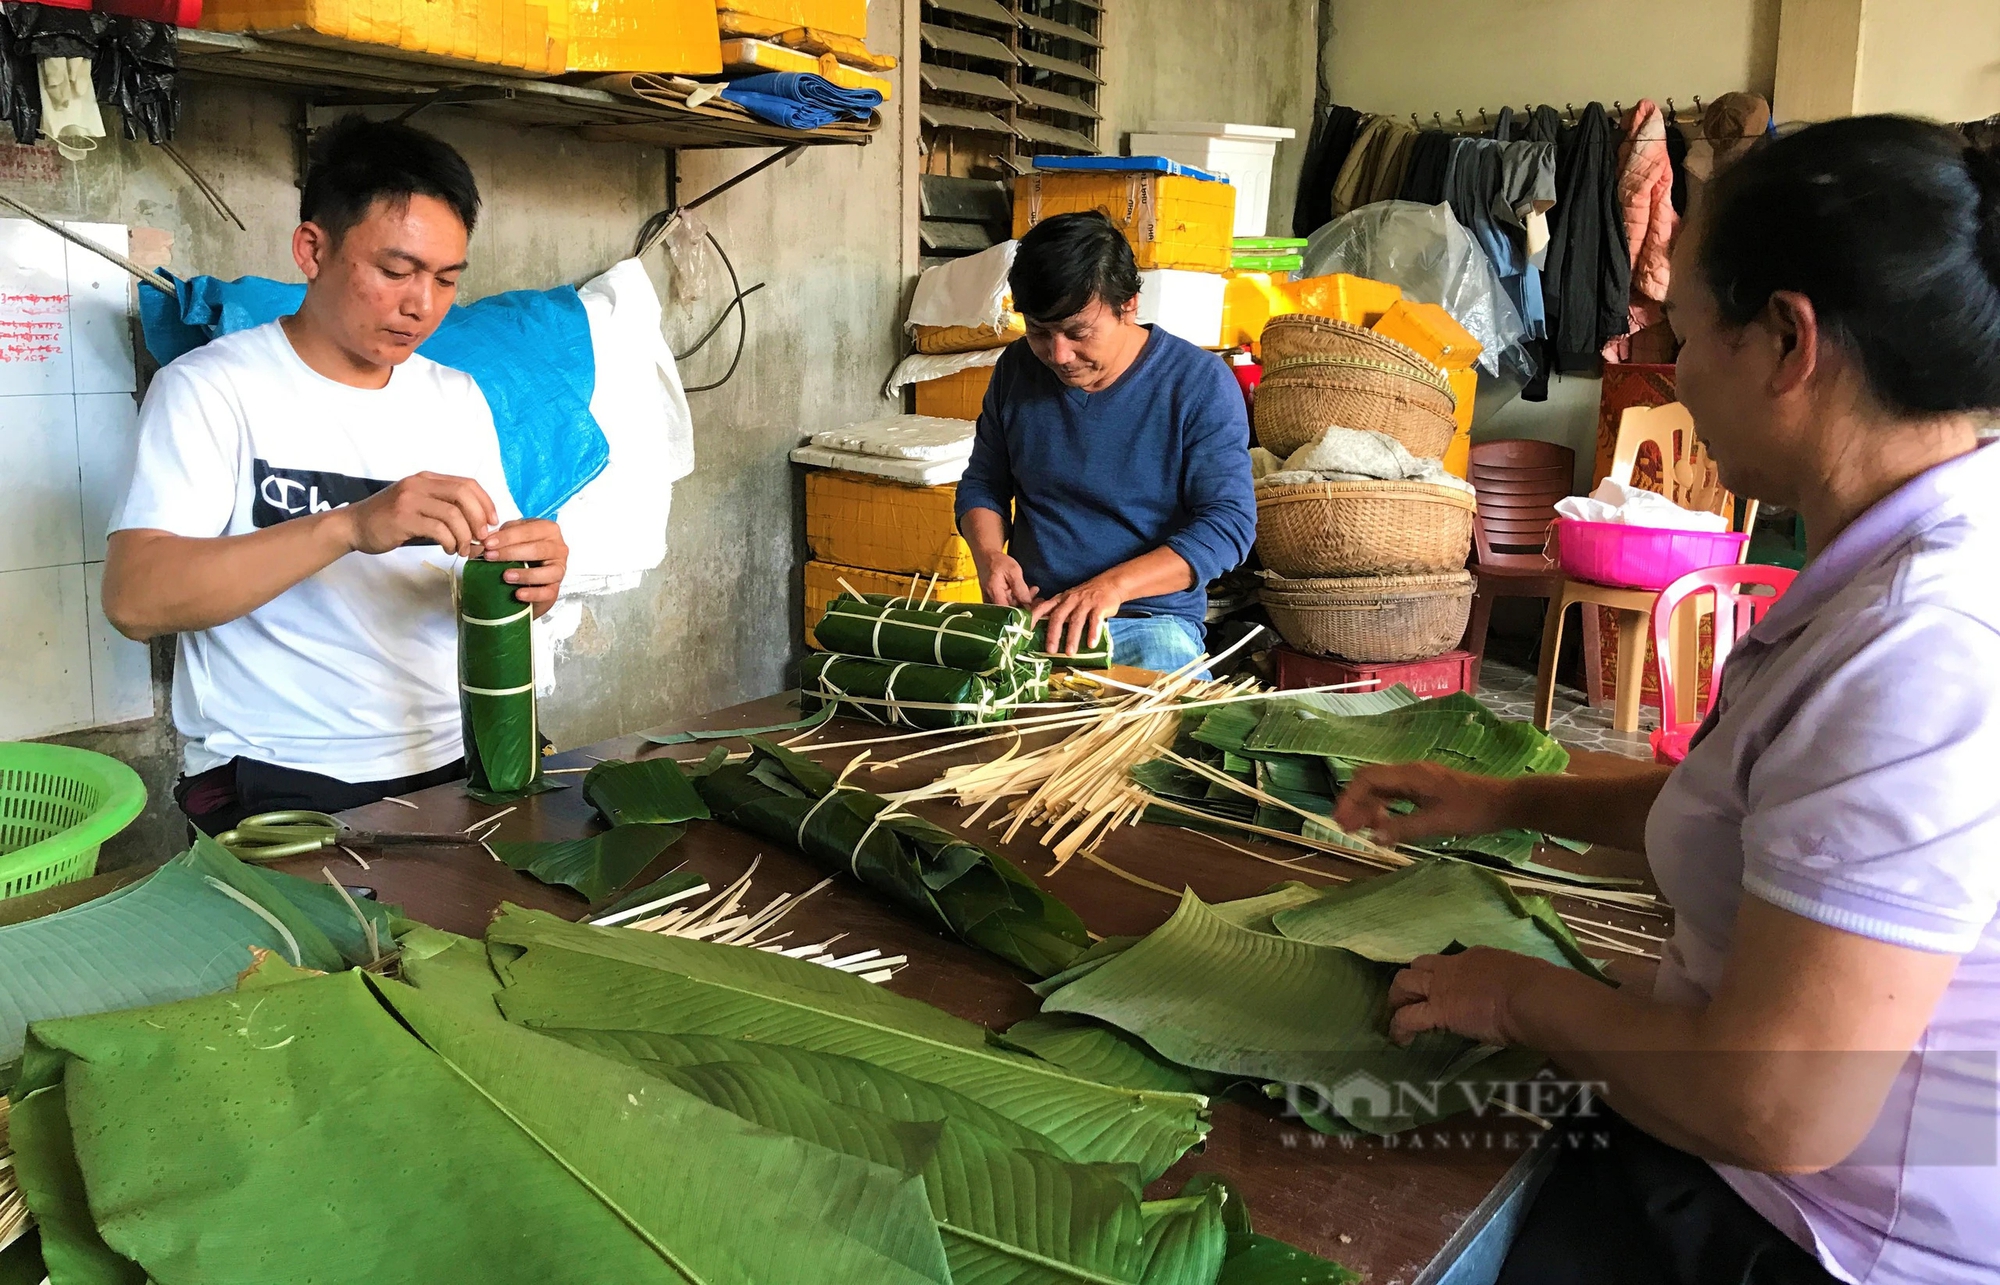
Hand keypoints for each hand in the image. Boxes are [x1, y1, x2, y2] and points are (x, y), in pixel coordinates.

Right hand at [335, 472, 496, 556]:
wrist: (354, 526)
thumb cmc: (390, 519)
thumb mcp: (419, 505)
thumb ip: (444, 508)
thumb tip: (479, 526)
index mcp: (427, 479)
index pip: (467, 484)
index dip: (485, 503)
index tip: (493, 522)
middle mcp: (420, 484)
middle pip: (463, 495)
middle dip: (479, 519)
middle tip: (482, 538)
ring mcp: (410, 499)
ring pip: (453, 514)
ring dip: (465, 536)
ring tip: (463, 549)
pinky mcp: (403, 518)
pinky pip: (438, 529)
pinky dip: (449, 541)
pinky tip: (448, 549)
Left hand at [479, 518, 567, 615]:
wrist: (528, 575)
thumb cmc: (521, 552)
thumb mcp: (512, 537)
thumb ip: (501, 535)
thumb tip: (483, 539)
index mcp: (548, 530)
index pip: (528, 531)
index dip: (507, 537)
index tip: (488, 543)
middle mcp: (558, 548)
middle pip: (538, 549)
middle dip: (511, 553)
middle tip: (490, 557)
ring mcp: (559, 569)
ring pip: (548, 572)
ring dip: (526, 574)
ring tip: (506, 576)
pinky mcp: (555, 588)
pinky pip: (548, 592)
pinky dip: (533, 594)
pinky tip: (518, 593)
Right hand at [978, 551, 1037, 608]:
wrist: (986, 558)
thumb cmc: (998, 562)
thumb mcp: (1013, 570)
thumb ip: (1020, 588)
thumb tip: (1028, 604)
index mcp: (994, 594)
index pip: (1010, 613)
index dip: (1024, 613)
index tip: (1036, 606)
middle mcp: (991, 603)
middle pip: (1011, 614)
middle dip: (1027, 607)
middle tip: (1040, 599)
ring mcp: (992, 604)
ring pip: (1011, 610)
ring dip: (1025, 603)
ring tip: (1034, 592)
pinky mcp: (995, 603)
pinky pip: (1008, 606)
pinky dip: (1019, 601)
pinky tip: (1027, 594)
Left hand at [1031, 574, 1123, 656]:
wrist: (1110, 583)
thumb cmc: (1087, 595)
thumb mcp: (1069, 599)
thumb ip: (1059, 611)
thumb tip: (1044, 629)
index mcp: (1061, 599)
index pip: (1043, 607)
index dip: (1033, 618)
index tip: (1026, 631)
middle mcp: (1071, 600)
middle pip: (1058, 616)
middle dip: (1053, 634)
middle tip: (1050, 650)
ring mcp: (1085, 603)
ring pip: (1076, 620)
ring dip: (1072, 637)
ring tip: (1070, 652)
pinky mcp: (1100, 606)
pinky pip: (1095, 621)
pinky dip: (1093, 633)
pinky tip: (1091, 644)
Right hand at [1333, 761, 1518, 844]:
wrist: (1504, 803)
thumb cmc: (1472, 811)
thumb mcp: (1437, 823)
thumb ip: (1403, 828)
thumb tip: (1373, 837)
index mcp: (1410, 775)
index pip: (1368, 779)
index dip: (1349, 798)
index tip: (1340, 820)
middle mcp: (1410, 772)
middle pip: (1371, 782)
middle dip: (1354, 803)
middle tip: (1345, 829)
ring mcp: (1417, 779)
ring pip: (1382, 789)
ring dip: (1368, 807)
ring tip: (1359, 830)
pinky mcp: (1424, 788)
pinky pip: (1395, 794)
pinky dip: (1383, 808)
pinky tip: (1382, 824)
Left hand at [1387, 948, 1558, 1045]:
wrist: (1532, 997)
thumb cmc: (1538, 988)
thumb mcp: (1521, 976)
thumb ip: (1510, 983)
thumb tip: (1518, 995)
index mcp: (1477, 957)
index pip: (1449, 962)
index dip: (1441, 975)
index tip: (1444, 990)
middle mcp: (1453, 966)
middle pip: (1419, 965)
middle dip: (1410, 981)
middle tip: (1408, 999)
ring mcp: (1442, 986)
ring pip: (1403, 983)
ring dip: (1397, 999)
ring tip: (1396, 1017)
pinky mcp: (1438, 1010)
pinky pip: (1407, 1017)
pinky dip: (1399, 1027)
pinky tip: (1399, 1039)